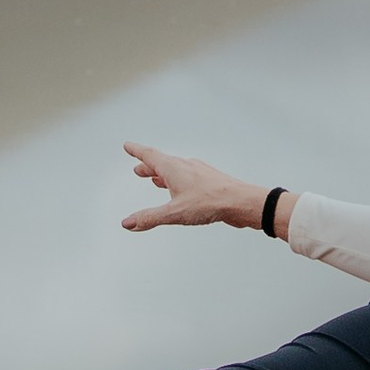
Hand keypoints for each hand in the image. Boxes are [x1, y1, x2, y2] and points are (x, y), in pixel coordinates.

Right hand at [121, 142, 270, 233]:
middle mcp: (186, 166)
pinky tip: (181, 190)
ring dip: (163, 175)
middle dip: (148, 167)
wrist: (242, 202)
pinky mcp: (210, 183)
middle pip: (162, 163)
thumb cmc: (212, 201)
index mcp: (174, 168)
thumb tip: (128, 222)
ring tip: (155, 179)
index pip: (150, 155)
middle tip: (138, 169)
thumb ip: (150, 218)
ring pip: (176, 171)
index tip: (128, 146)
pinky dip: (178, 182)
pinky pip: (188, 178)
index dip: (136, 151)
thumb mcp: (174, 212)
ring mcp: (199, 173)